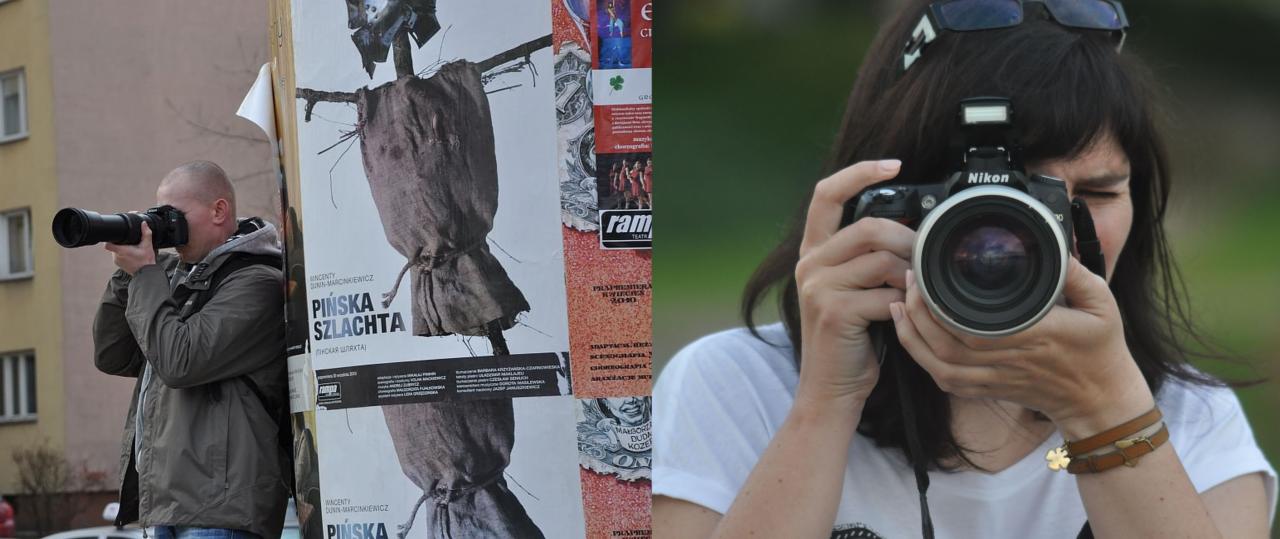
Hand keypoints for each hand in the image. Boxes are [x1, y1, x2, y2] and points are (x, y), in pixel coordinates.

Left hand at [104, 221, 156, 275]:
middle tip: (127, 242)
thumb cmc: (146, 261)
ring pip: (114, 251)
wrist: (146, 274)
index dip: (109, 239)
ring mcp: (117, 261)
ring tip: (130, 249)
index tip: (115, 236)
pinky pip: (117, 256)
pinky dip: (121, 254)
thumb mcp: (147, 246)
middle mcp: (117, 256)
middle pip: (112, 245)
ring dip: (120, 248)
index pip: (108, 244)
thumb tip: (144, 224)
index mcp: (122, 251)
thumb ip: (146, 233)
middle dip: (119, 243)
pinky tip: (129, 254)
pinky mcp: (118, 264)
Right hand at [794, 160, 910, 407]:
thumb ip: (868, 257)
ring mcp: (818, 286)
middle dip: (908, 240)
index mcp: (813, 252)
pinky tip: (903, 315)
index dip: (860, 172)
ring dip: (910, 275)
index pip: (827, 194)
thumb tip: (912, 227)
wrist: (831, 389)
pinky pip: (885, 293)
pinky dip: (904, 304)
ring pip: (881, 258)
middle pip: (869, 226)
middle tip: (924, 261)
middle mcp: (809, 263)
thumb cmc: (852, 340)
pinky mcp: (833, 311)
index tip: (892, 164)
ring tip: (915, 292)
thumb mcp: (854, 289)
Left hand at [889, 256, 1153, 437]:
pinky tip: (910, 335)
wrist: (1099, 401)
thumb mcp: (1102, 304)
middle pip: (946, 343)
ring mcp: (995, 379)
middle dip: (918, 312)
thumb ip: (1078, 274)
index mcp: (1034, 336)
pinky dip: (921, 359)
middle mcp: (1009, 360)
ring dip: (912, 335)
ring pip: (939, 364)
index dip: (940, 306)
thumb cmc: (1101, 350)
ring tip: (898, 304)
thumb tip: (1055, 244)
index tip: (925, 277)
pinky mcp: (987, 390)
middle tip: (908, 280)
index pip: (974, 326)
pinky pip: (944, 379)